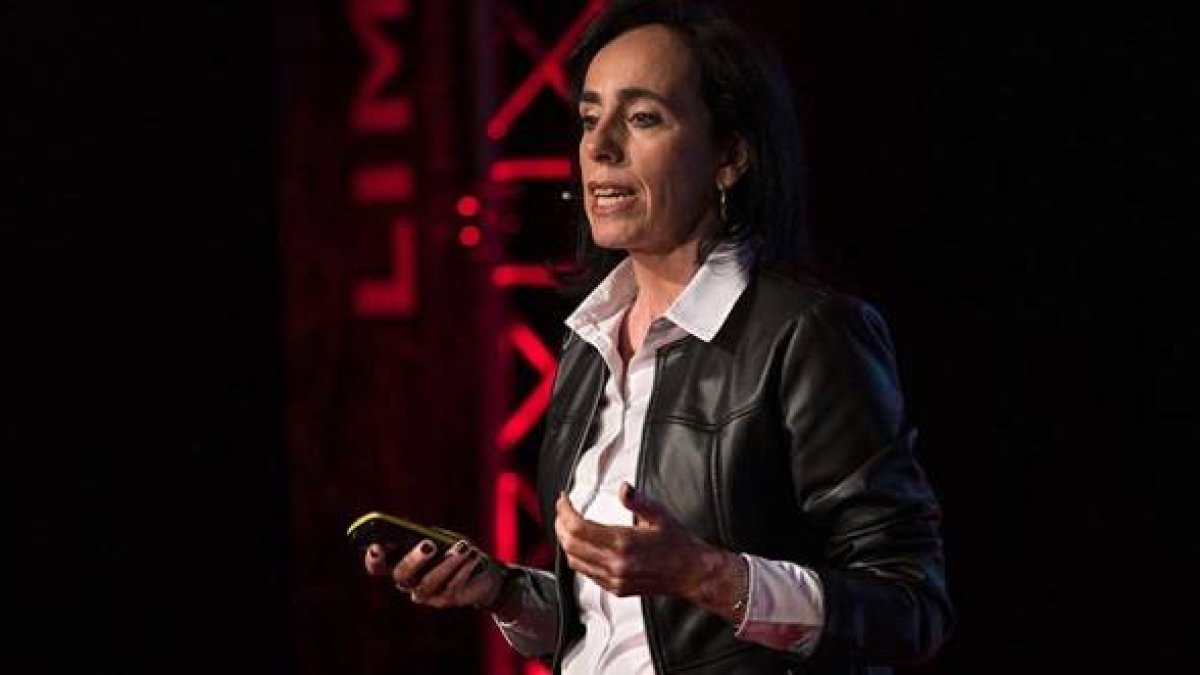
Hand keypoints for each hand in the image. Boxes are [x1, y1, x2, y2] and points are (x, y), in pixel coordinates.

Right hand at [363, 538, 505, 609]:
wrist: (481, 572)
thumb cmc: (452, 549)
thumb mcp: (440, 538)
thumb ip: (428, 536)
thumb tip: (422, 533)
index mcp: (399, 563)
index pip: (377, 567)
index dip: (373, 560)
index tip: (377, 547)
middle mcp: (408, 582)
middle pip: (401, 575)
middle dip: (414, 559)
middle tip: (430, 544)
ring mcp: (426, 594)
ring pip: (429, 582)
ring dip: (447, 563)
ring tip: (463, 546)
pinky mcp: (446, 600)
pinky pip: (452, 586)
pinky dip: (464, 568)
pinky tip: (473, 554)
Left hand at [555, 482, 742, 613]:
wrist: (691, 574)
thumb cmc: (678, 545)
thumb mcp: (660, 516)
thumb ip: (638, 501)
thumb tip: (624, 488)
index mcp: (623, 543)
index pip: (578, 527)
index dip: (565, 511)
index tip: (564, 500)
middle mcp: (615, 564)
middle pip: (571, 544)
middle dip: (560, 524)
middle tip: (562, 511)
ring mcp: (614, 579)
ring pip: (574, 561)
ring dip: (566, 542)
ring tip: (567, 527)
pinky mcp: (616, 589)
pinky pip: (586, 574)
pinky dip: (577, 558)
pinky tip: (582, 547)